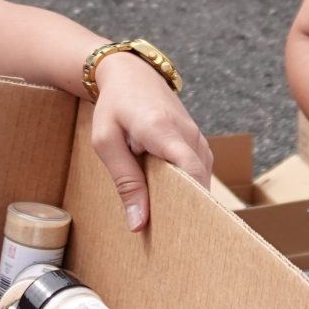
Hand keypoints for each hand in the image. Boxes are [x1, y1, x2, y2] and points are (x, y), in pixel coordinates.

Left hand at [89, 56, 211, 232]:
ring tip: (167, 219)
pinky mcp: (197, 140)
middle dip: (187, 208)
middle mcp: (188, 133)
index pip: (190, 171)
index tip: (177, 228)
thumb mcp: (106, 142)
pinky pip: (199, 169)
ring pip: (202, 178)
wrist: (130, 73)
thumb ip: (125, 181)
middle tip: (167, 235)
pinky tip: (170, 198)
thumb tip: (138, 223)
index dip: (190, 202)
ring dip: (187, 197)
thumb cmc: (113, 106)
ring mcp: (196, 135)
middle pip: (199, 181)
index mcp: (163, 130)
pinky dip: (188, 185)